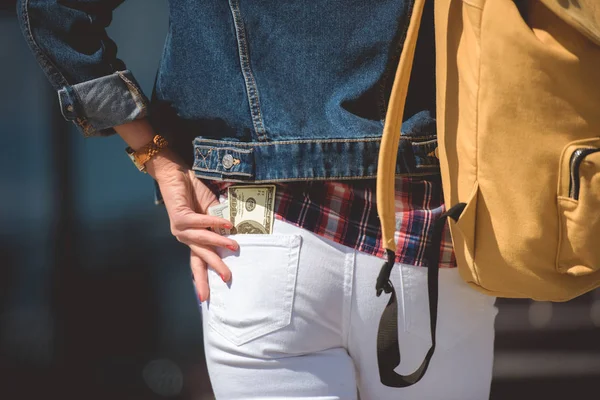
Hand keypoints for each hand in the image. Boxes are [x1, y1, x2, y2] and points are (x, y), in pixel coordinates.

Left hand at [146, 149, 236, 301]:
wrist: (176, 175)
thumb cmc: (194, 193)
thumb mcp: (212, 212)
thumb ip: (219, 225)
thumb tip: (234, 235)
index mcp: (192, 239)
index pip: (198, 263)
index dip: (202, 279)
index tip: (206, 297)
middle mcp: (184, 238)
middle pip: (200, 259)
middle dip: (214, 269)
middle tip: (227, 279)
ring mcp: (180, 229)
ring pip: (202, 241)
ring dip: (219, 243)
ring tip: (235, 246)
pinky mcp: (179, 217)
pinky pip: (200, 223)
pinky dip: (214, 223)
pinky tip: (226, 224)